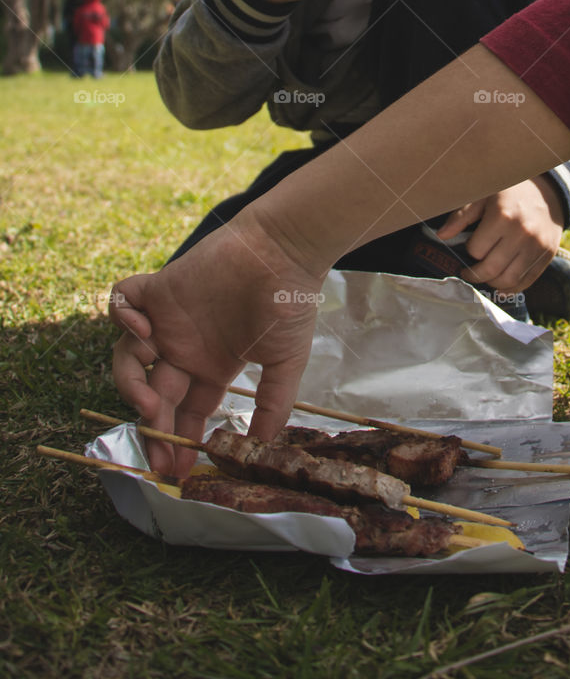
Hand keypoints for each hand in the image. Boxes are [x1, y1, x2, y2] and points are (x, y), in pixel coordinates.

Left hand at [110, 208, 326, 475]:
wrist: (285, 253)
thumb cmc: (290, 304)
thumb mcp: (286, 364)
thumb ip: (273, 404)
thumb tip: (262, 448)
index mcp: (212, 367)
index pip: (185, 413)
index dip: (177, 443)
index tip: (177, 473)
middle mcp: (185, 348)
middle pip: (152, 395)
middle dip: (151, 429)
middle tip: (158, 454)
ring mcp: (169, 319)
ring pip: (128, 356)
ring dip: (130, 382)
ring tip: (148, 398)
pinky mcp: (160, 288)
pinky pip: (122, 300)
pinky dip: (121, 314)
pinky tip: (143, 331)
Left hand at [436, 176, 564, 292]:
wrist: (546, 192)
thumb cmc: (508, 193)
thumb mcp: (483, 197)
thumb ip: (461, 216)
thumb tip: (441, 236)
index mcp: (503, 215)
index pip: (476, 250)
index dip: (469, 249)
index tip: (470, 245)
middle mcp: (522, 232)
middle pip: (492, 269)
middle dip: (475, 274)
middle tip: (467, 272)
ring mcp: (537, 245)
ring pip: (509, 280)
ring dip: (492, 283)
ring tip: (484, 276)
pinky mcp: (547, 255)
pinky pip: (527, 281)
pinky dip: (512, 289)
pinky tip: (501, 285)